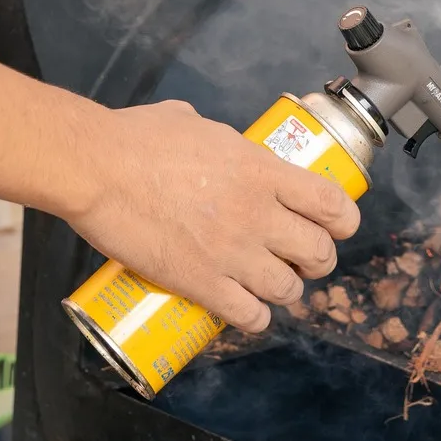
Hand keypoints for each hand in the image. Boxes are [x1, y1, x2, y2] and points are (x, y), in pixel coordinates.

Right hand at [60, 99, 360, 333]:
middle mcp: (258, 214)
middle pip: (319, 253)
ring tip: (271, 286)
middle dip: (316, 261)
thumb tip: (214, 140)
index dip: (343, 221)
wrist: (97, 170)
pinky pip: (249, 315)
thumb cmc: (137, 139)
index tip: (336, 226)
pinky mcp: (202, 283)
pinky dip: (255, 318)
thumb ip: (217, 137)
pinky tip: (246, 311)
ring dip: (285, 291)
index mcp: (262, 169)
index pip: (332, 203)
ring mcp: (232, 253)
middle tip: (301, 260)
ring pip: (288, 290)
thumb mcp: (193, 122)